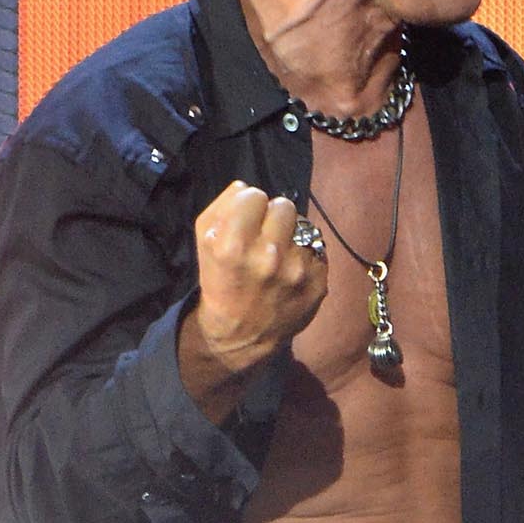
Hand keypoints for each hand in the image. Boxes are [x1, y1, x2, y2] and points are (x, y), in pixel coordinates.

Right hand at [189, 180, 327, 381]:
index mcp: (234, 244)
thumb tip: (245, 187)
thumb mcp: (204, 242)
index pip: (255, 195)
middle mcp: (269, 256)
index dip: (250, 205)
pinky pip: (318, 251)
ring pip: (305, 227)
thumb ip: (221, 207)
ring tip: (280, 255)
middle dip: (274, 217)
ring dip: (292, 236)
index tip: (247, 219)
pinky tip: (292, 271)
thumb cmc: (220, 282)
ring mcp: (298, 271)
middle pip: (285, 205)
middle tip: (266, 234)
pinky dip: (306, 256)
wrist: (240, 334)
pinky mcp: (319, 284)